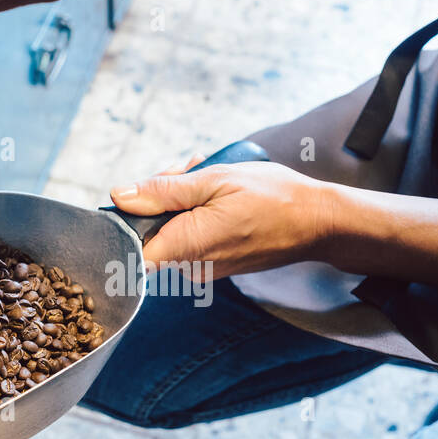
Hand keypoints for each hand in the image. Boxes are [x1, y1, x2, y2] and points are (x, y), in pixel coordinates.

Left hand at [109, 162, 335, 278]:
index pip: (129, 247)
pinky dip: (197, 212)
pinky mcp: (215, 265)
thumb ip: (163, 190)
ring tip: (209, 176)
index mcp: (186, 246)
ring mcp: (204, 269)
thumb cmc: (273, 198)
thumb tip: (120, 196)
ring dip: (182, 200)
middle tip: (190, 169)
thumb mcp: (215, 179)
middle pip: (150, 232)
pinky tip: (218, 193)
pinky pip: (191, 237)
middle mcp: (191, 266)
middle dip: (161, 196)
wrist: (317, 222)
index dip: (128, 217)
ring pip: (171, 231)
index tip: (145, 192)